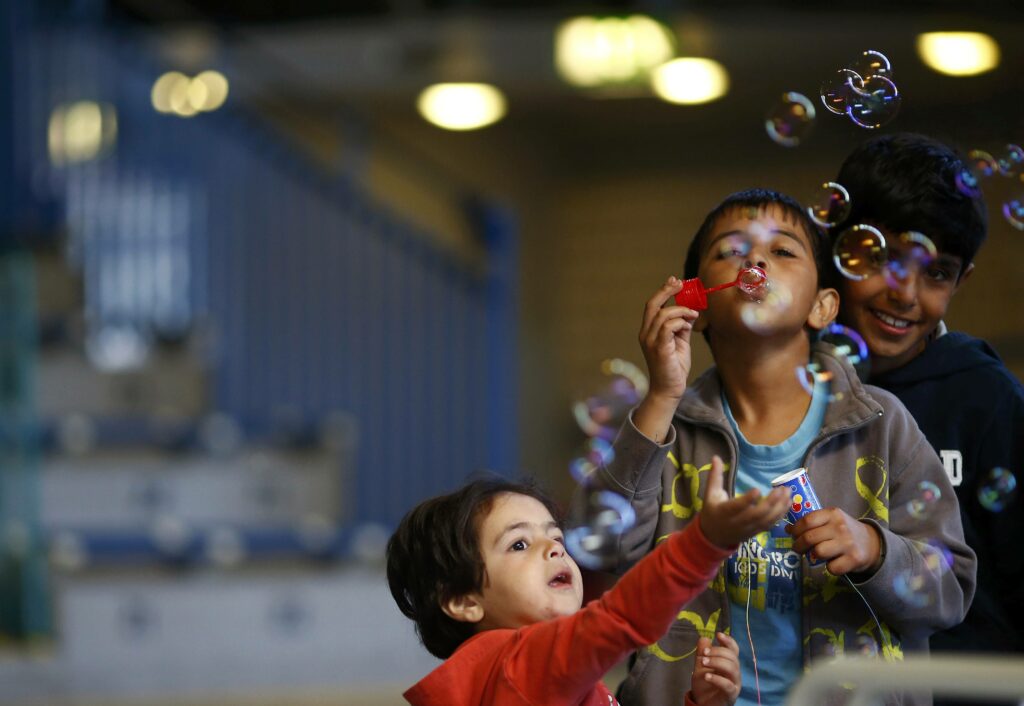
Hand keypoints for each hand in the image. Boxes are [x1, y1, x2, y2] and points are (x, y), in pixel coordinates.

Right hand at [633, 277, 698, 441]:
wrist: (669, 390)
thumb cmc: (674, 367)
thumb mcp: (680, 342)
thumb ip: (681, 327)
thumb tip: (689, 312)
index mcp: (648, 331)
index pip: (652, 305)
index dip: (663, 291)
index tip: (675, 281)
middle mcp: (645, 334)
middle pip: (652, 304)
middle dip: (667, 291)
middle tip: (681, 284)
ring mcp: (650, 341)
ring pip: (663, 314)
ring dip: (681, 310)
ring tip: (693, 314)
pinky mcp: (659, 348)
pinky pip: (668, 327)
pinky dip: (680, 321)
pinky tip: (689, 323)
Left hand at [690, 632, 739, 705]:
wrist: (702, 703)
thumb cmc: (704, 685)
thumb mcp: (700, 666)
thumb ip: (702, 653)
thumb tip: (705, 638)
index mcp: (729, 663)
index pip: (734, 650)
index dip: (728, 641)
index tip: (718, 635)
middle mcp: (734, 672)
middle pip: (732, 657)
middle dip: (718, 652)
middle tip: (704, 654)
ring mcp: (734, 683)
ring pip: (732, 668)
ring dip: (717, 662)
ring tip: (703, 662)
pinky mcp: (731, 694)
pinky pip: (728, 685)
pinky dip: (717, 679)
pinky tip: (707, 676)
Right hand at [699, 455, 789, 547]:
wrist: (713, 536)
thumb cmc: (712, 511)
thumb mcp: (710, 493)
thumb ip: (715, 476)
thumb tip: (716, 457)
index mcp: (724, 512)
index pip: (737, 507)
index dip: (747, 500)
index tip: (757, 489)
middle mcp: (737, 522)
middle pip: (756, 514)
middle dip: (771, 502)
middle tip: (782, 488)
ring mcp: (748, 528)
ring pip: (766, 520)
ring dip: (780, 507)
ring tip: (788, 493)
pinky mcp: (756, 532)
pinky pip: (770, 524)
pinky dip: (780, 514)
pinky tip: (788, 503)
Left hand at [785, 508, 882, 574]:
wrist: (871, 543)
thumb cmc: (843, 531)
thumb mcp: (831, 520)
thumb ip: (813, 522)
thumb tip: (788, 529)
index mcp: (833, 514)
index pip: (807, 520)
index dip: (795, 529)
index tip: (791, 534)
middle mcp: (840, 527)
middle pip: (809, 538)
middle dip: (798, 545)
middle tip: (797, 549)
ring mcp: (848, 543)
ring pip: (818, 552)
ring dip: (813, 556)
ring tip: (815, 555)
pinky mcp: (854, 559)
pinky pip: (831, 567)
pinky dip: (829, 567)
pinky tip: (833, 562)